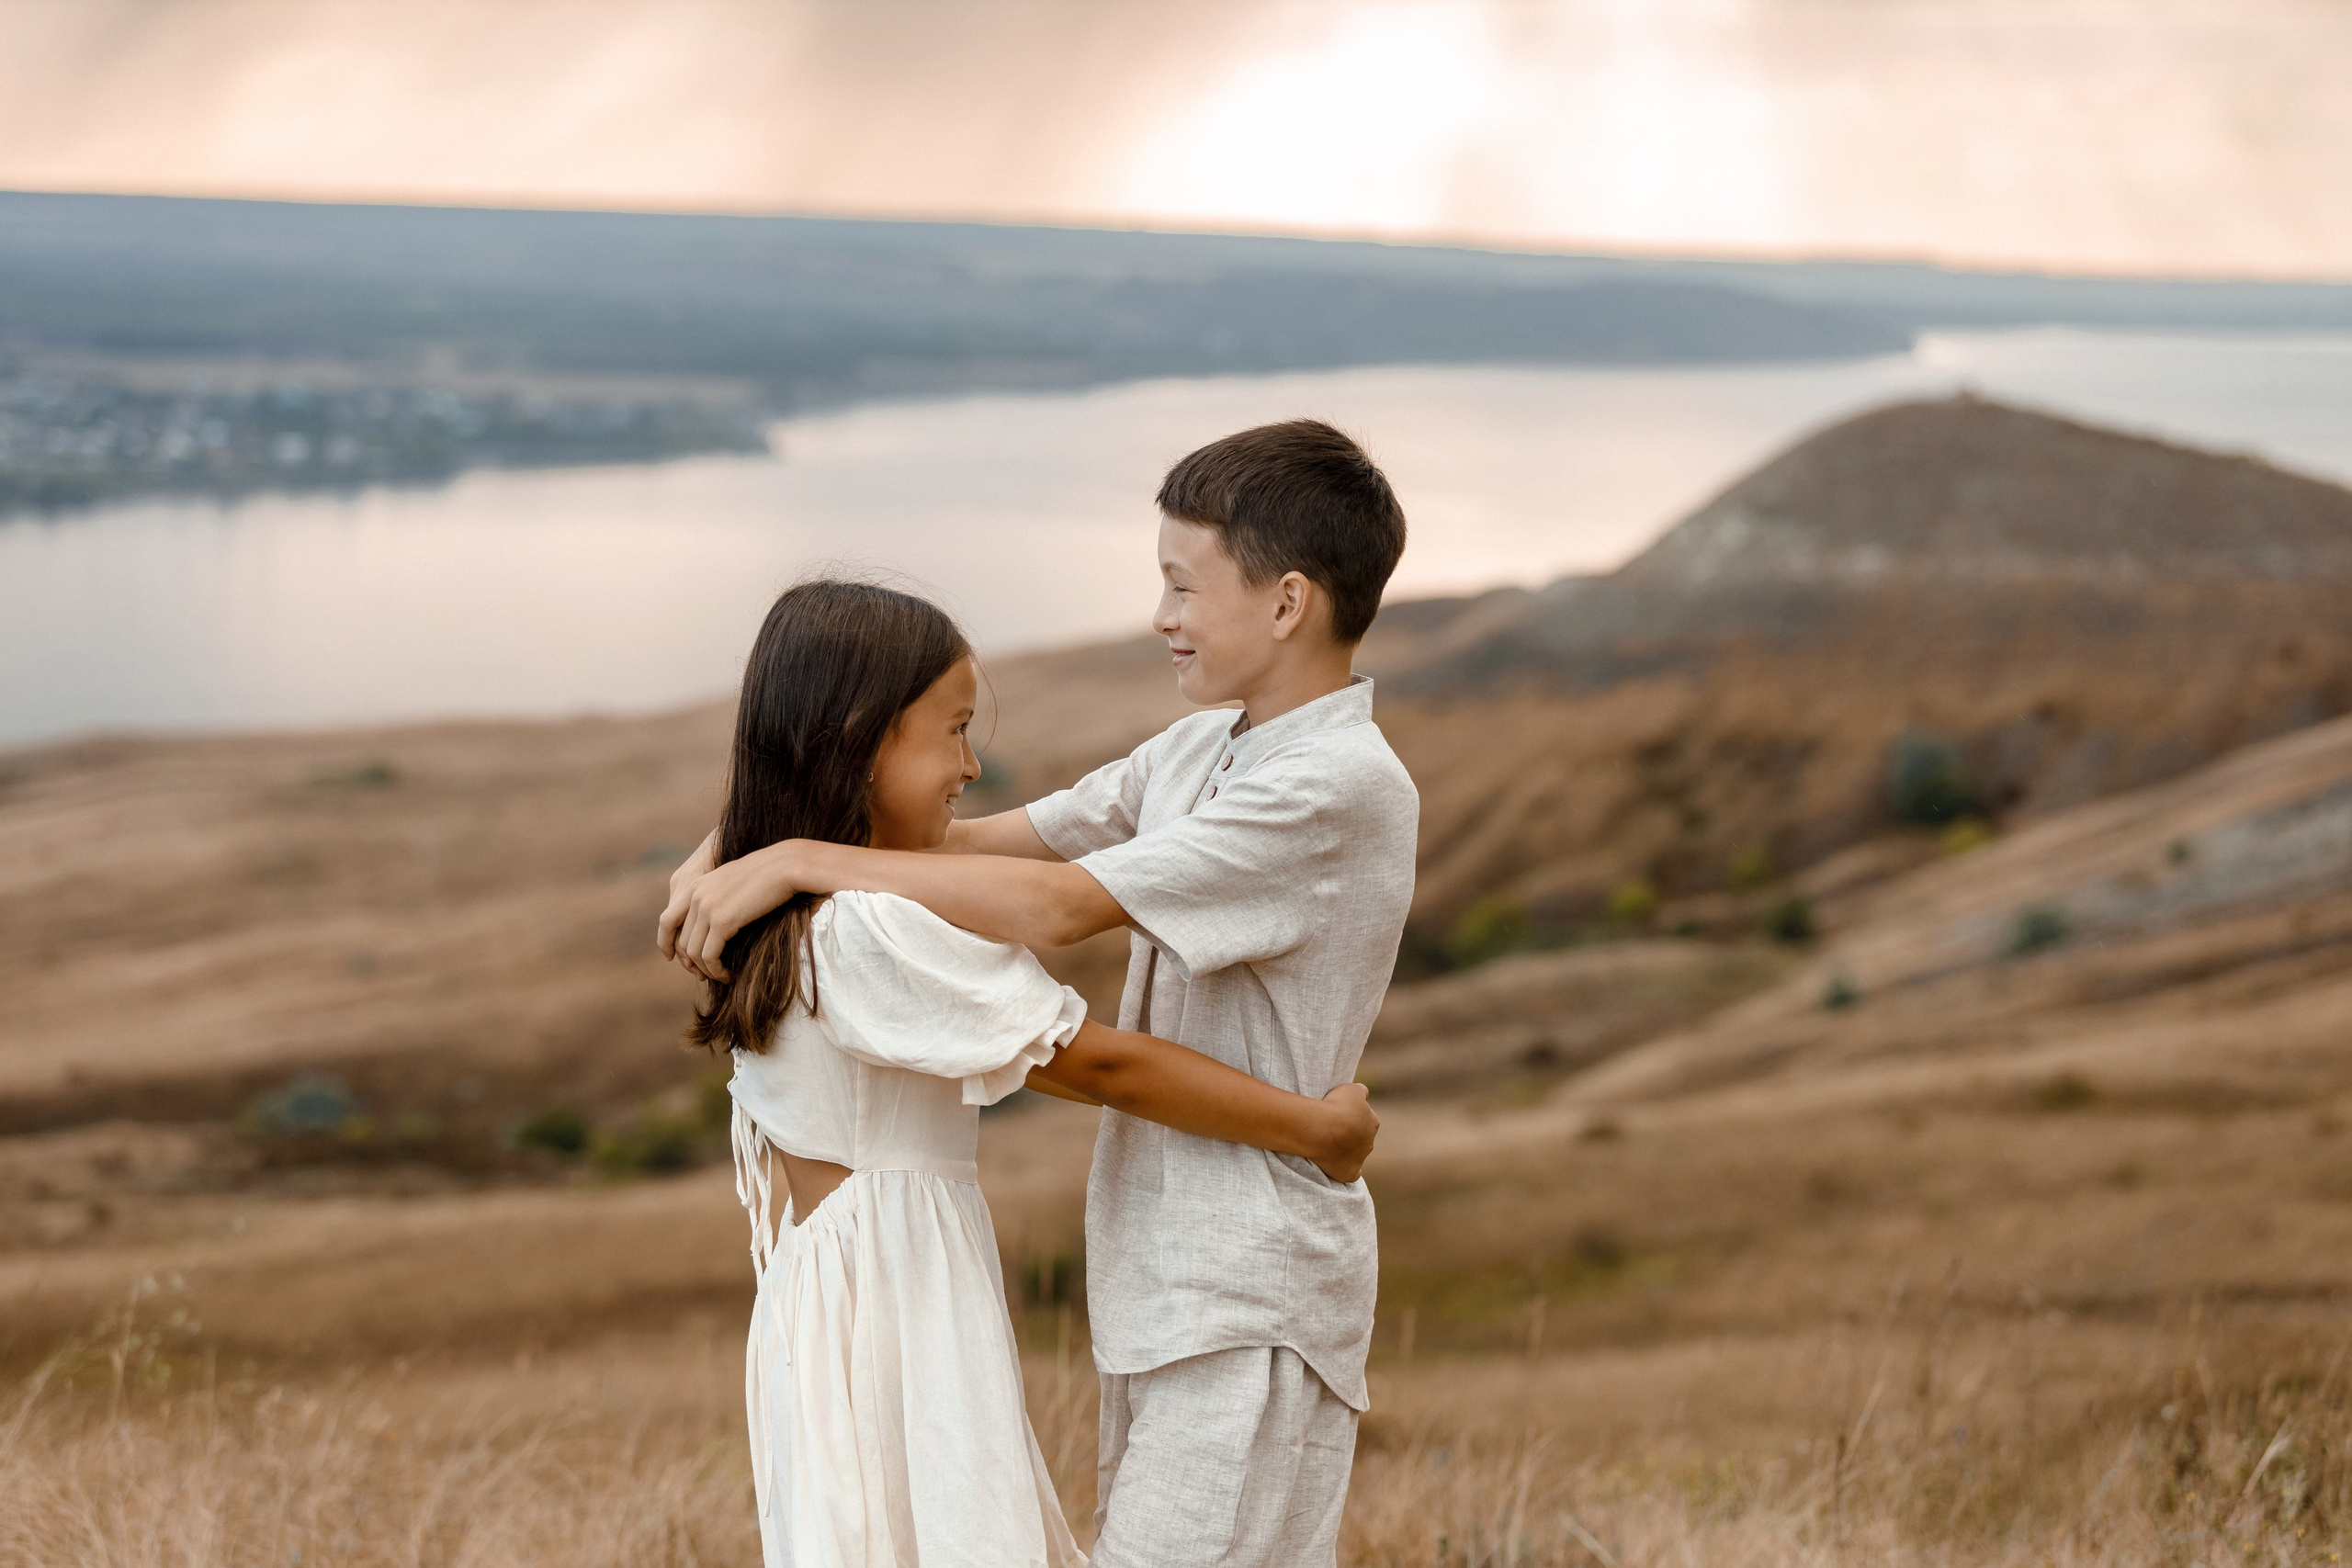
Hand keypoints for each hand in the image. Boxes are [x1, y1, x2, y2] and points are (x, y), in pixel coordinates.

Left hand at [661, 840, 800, 982]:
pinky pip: (709, 956)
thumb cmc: (769, 875)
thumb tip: (714, 921)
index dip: (667, 943)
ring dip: (707, 970)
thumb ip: (717, 896)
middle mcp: (695, 895)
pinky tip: (729, 974)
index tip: (679, 959)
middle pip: (681, 941)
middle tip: (709, 974)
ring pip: (694, 953)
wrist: (786, 866)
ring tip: (722, 976)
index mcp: (695, 885)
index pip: (668, 920)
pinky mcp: (722, 921)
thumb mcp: (732, 881)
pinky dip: (717, 970)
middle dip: (692, 963)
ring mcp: (706, 908)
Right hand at [1310, 1083, 1378, 1183]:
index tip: (1337, 1115)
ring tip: (1326, 1144)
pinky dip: (1346, 1171)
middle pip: (1361, 1139)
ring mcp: (1360, 1159)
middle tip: (1330, 1130)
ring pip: (1356, 1156)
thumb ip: (1361, 1091)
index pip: (1365, 1120)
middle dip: (1349, 1136)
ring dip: (1345, 1151)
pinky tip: (1338, 1167)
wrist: (1325, 1128)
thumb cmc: (1337, 1106)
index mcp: (1372, 1122)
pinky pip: (1351, 1174)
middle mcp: (1369, 1142)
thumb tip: (1364, 1094)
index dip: (1350, 1118)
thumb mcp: (1351, 1089)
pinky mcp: (1349, 1173)